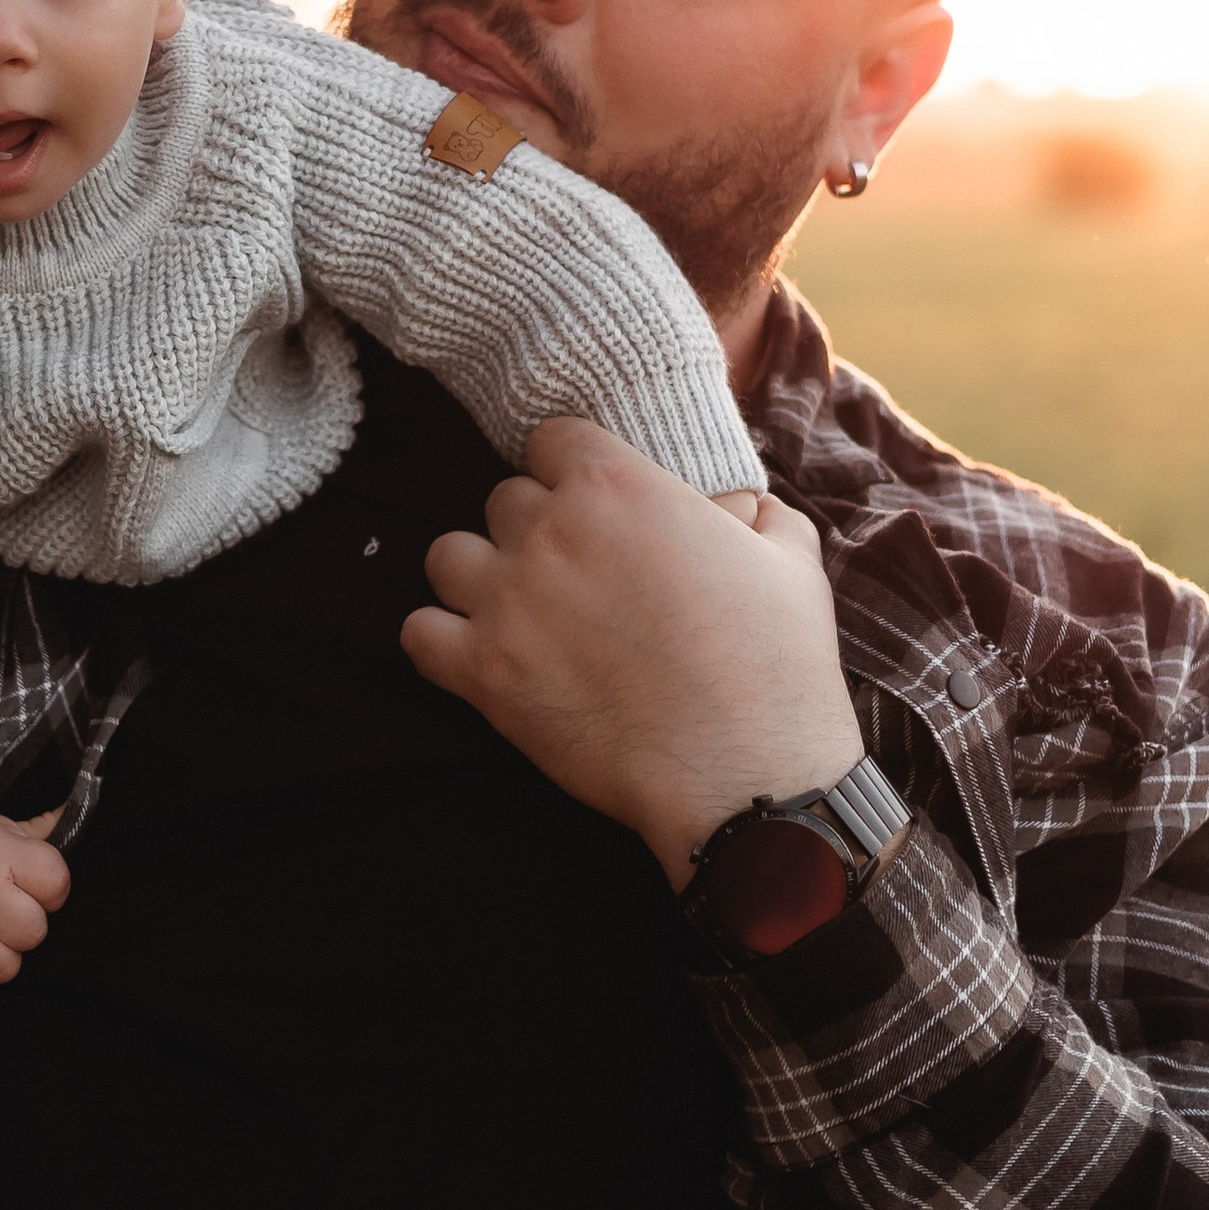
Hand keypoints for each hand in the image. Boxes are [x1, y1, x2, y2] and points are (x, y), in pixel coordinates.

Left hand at [400, 419, 865, 887]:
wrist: (748, 771)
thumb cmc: (775, 663)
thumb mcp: (790, 558)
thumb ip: (754, 509)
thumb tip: (730, 503)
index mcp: (617, 487)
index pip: (552, 438)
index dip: (572, 469)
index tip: (592, 504)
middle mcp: (549, 531)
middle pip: (505, 499)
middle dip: (536, 529)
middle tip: (575, 576)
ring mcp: (507, 601)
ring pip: (447, 557)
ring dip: (478, 578)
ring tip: (519, 612)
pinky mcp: (483, 673)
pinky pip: (418, 633)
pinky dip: (440, 642)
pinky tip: (482, 657)